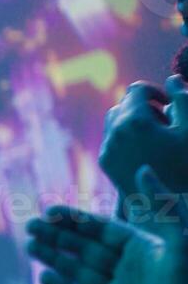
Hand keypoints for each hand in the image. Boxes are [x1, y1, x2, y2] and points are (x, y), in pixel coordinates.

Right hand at [27, 165, 187, 283]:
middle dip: (59, 237)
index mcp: (145, 251)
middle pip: (87, 249)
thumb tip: (141, 169)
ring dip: (55, 259)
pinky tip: (45, 277)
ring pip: (79, 272)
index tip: (50, 212)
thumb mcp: (178, 244)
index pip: (103, 230)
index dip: (77, 220)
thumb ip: (161, 207)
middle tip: (31, 227)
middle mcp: (130, 271)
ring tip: (30, 246)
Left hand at [99, 78, 187, 197]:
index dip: (156, 92)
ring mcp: (107, 148)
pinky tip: (147, 150)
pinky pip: (111, 138)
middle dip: (144, 107)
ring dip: (134, 121)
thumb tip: (171, 79)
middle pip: (124, 104)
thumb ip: (183, 98)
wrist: (168, 204)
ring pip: (114, 120)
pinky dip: (125, 136)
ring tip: (157, 136)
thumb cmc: (187, 166)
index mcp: (135, 121)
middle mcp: (115, 132)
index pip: (137, 89)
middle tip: (166, 122)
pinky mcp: (105, 162)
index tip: (170, 104)